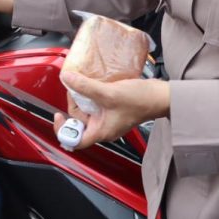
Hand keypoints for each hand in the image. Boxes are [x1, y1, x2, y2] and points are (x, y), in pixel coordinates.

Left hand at [52, 74, 169, 148]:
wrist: (160, 96)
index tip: (58, 115)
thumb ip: (85, 86)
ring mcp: (108, 117)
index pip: (74, 140)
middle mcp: (103, 127)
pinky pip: (96, 102)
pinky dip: (91, 92)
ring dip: (82, 96)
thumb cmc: (139, 101)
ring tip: (82, 82)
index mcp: (101, 132)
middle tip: (75, 87)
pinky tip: (92, 81)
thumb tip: (66, 78)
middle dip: (73, 103)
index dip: (62, 130)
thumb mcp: (108, 93)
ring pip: (87, 109)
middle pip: (78, 120)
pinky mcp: (113, 107)